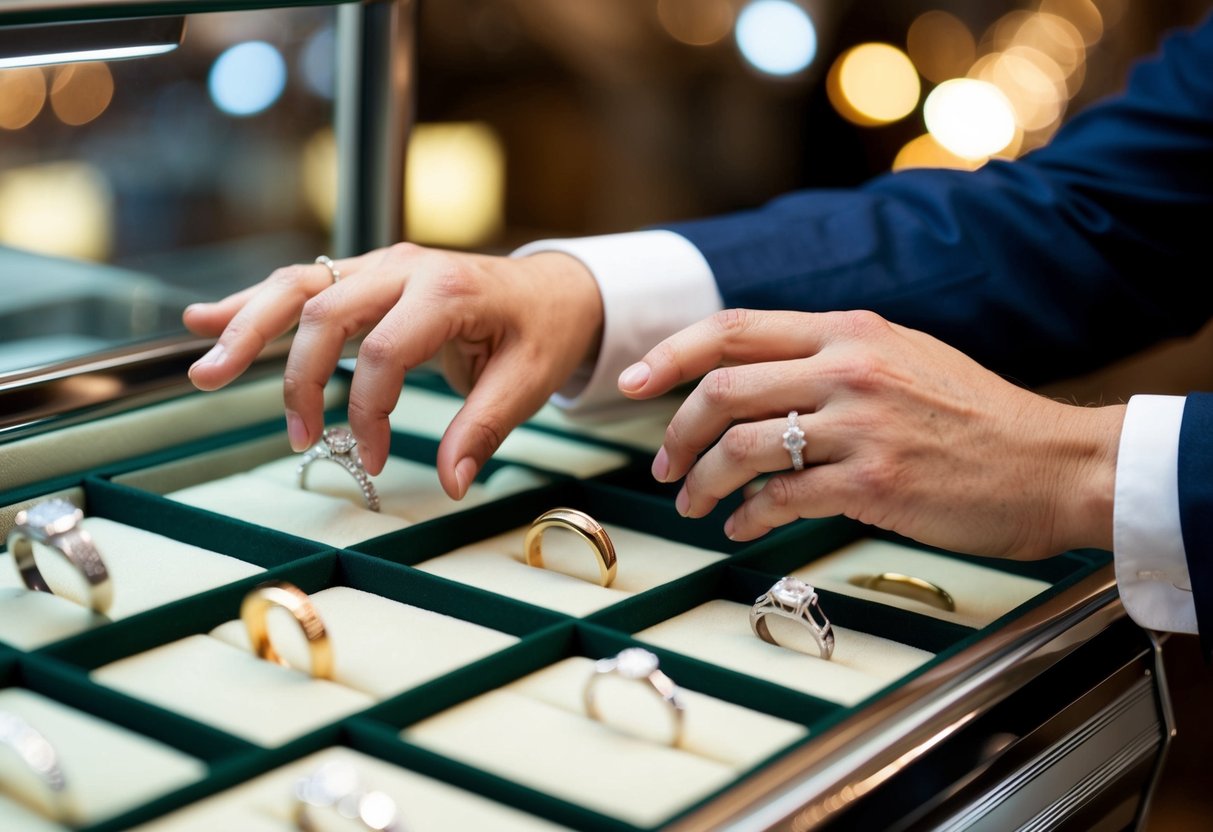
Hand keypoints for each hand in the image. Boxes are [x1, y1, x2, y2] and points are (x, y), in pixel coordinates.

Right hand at [183, 243, 602, 498]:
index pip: (385, 352)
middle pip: (326, 311)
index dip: (370, 412)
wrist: (553, 289)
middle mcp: (405, 268)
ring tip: (207, 368)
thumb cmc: (541, 331)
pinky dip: (255, 303)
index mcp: (447, 291)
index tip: (370, 459)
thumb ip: (482, 430)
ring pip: (300, 286)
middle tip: (292, 435)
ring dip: (249, 326)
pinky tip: (207, 319)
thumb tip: (451, 484)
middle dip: (297, 375)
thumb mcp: (527, 382)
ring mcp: (382, 267)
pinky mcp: (368, 277)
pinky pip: (304, 283)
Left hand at [618, 309, 1121, 558]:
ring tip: (693, 505)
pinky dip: (747, 516)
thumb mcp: (905, 357)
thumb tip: (759, 379)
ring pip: (741, 447)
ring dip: (701, 481)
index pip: (733, 327)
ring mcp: (861, 426)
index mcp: (850, 329)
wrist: (1056, 464)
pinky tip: (740, 527)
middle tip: (662, 466)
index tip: (631, 384)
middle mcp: (848, 368)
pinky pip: (780, 499)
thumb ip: (833, 358)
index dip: (669, 354)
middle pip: (721, 389)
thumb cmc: (978, 417)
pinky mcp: (875, 484)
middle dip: (675, 432)